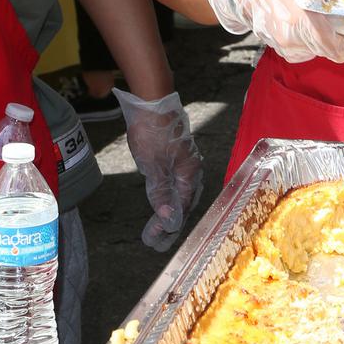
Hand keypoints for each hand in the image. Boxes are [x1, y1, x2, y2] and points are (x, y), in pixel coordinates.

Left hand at [115, 89, 203, 251]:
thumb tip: (168, 219)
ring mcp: (184, 162)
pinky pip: (175, 183)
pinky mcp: (176, 156)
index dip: (168, 226)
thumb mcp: (154, 165)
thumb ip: (163, 192)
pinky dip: (168, 196)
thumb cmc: (153, 132)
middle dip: (170, 223)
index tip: (153, 240)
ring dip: (169, 211)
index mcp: (189, 173)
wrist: (151, 102)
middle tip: (154, 241)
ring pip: (181, 193)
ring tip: (158, 227)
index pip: (181, 208)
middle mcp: (191, 170)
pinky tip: (162, 199)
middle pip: (184, 203)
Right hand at [206, 0, 343, 63]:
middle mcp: (292, 41)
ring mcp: (286, 47)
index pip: (335, 48)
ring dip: (332, 36)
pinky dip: (319, 38)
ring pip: (320, 49)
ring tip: (333, 16)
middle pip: (331, 50)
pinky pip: (309, 49)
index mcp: (297, 23)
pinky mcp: (282, 47)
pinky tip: (318, 21)